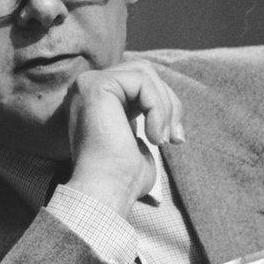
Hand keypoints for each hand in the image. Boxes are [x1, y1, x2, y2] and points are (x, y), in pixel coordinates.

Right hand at [64, 59, 183, 217]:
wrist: (105, 190)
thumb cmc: (121, 177)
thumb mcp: (138, 141)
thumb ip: (145, 119)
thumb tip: (166, 112)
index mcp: (95, 101)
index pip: (138, 84)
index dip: (163, 106)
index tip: (174, 140)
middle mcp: (86, 88)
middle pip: (143, 73)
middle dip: (168, 103)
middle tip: (176, 138)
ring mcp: (88, 84)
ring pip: (144, 73)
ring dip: (165, 106)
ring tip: (163, 138)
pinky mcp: (96, 86)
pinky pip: (142, 81)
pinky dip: (157, 108)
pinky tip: (153, 137)